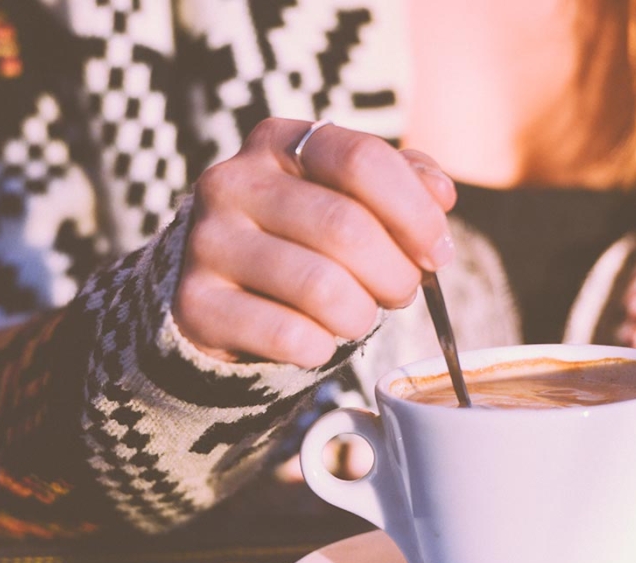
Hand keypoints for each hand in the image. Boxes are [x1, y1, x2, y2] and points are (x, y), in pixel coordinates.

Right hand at [174, 118, 457, 367]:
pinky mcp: (196, 303)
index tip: (436, 251)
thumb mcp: (345, 194)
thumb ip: (400, 181)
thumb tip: (439, 196)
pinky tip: (318, 340)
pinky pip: (288, 335)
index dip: (414, 212)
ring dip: (360, 315)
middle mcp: (232, 182)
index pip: (361, 160)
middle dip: (395, 273)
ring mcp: (208, 242)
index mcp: (276, 142)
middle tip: (401, 292)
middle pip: (345, 227)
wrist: (219, 289)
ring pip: (321, 287)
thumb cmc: (300, 237)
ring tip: (358, 317)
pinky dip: (320, 347)